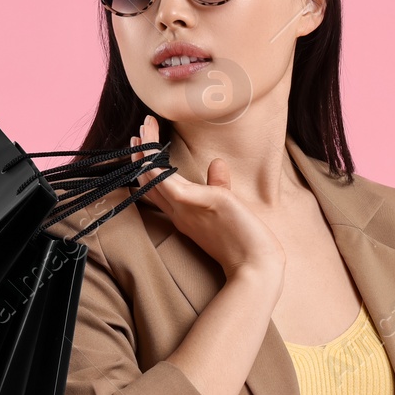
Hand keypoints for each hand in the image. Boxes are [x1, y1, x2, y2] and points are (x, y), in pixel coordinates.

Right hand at [129, 115, 286, 283]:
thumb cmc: (245, 241)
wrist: (256, 266)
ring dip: (144, 153)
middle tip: (138, 131)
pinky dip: (155, 168)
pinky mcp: (198, 203)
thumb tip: (216, 163)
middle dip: (140, 155)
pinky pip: (168, 184)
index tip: (144, 145)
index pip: (156, 188)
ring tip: (143, 128)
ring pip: (153, 178)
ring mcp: (186, 209)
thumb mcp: (229, 206)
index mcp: (184, 214)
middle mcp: (179, 212)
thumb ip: (218, 184)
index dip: (146, 167)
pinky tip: (149, 151)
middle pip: (149, 181)